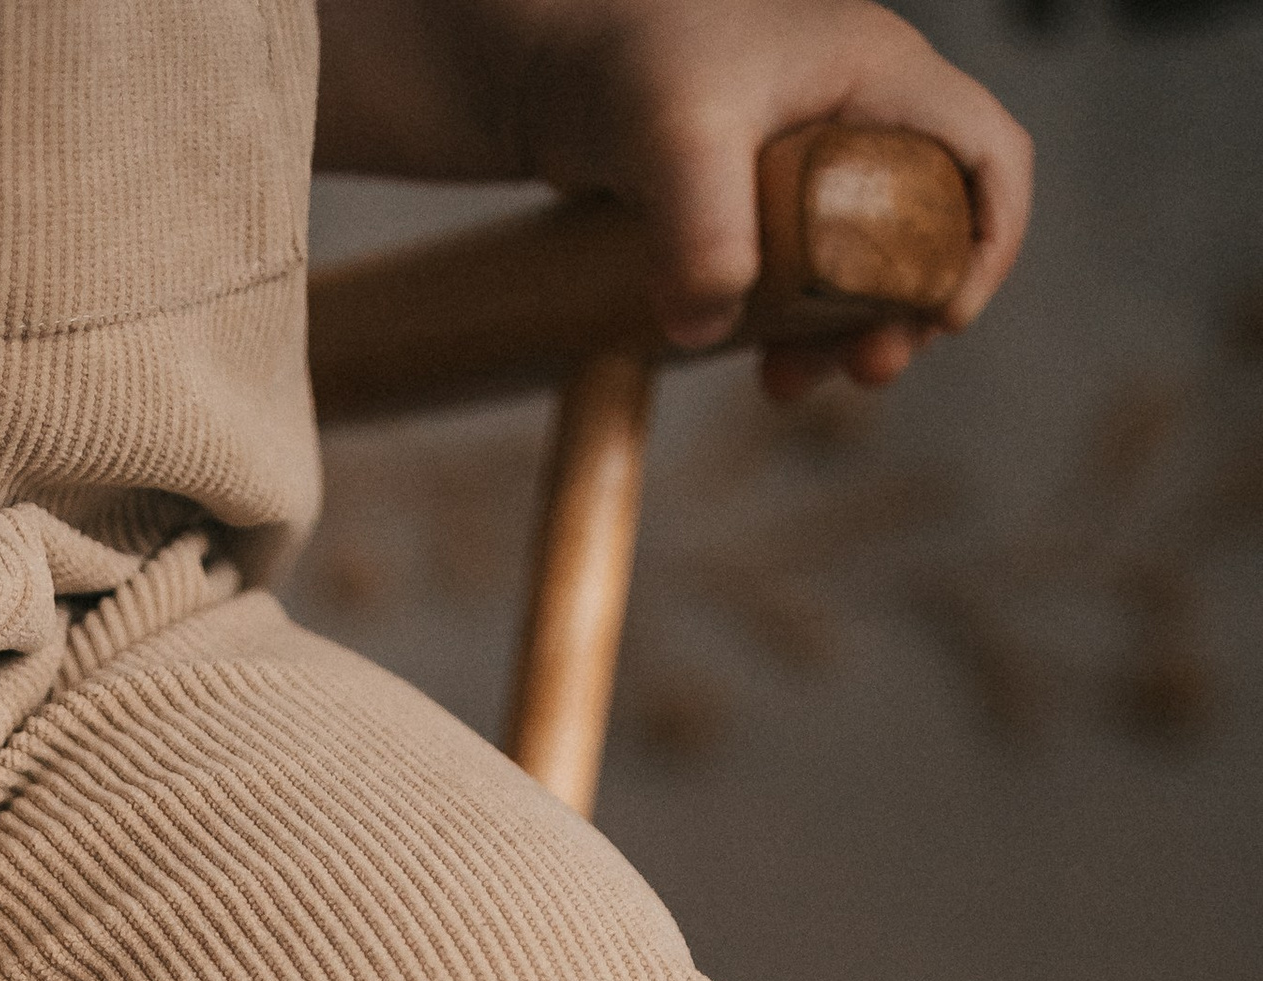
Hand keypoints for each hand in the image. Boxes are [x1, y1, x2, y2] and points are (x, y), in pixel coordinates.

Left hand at [316, 0, 1032, 393]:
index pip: (989, 151)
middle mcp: (854, 107)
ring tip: (786, 383)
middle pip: (933, 223)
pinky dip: (788, 324)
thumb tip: (706, 326)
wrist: (529, 61)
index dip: (988, 240)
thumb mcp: (671, 133)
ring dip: (843, 333)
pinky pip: (800, 271)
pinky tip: (749, 363)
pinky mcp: (750, 198)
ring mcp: (803, 156)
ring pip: (864, 260)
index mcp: (876, 70)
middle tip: (861, 372)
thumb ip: (701, 223)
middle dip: (907, 309)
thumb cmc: (616, 61)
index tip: (944, 319)